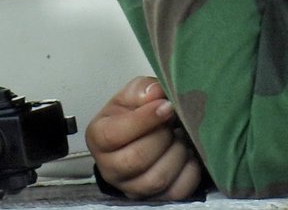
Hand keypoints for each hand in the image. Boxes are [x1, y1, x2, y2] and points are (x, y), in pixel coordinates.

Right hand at [85, 76, 202, 200]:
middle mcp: (109, 167)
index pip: (115, 135)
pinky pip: (176, 192)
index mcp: (98, 137)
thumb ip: (142, 89)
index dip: (144, 120)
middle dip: (162, 137)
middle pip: (137, 159)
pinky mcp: (154, 199)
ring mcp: (131, 187)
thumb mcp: (132, 95)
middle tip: (171, 122)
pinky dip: (188, 171)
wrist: (138, 136)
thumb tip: (156, 93)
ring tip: (178, 136)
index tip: (165, 106)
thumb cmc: (131, 115)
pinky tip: (186, 154)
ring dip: (176, 153)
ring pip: (157, 179)